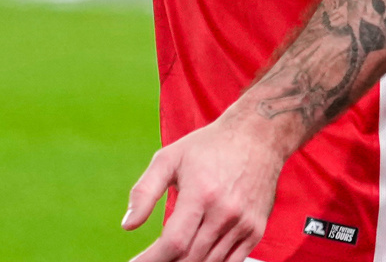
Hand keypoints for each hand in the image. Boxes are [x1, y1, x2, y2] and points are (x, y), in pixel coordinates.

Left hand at [120, 112, 289, 261]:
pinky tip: (194, 259)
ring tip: (169, 260)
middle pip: (190, 258)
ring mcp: (244, 224)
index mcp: (201, 194)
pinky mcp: (255, 231)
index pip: (174, 242)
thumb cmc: (209, 146)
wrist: (257, 136)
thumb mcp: (168, 159)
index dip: (151, 260)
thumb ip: (144, 192)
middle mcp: (225, 213)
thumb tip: (127, 225)